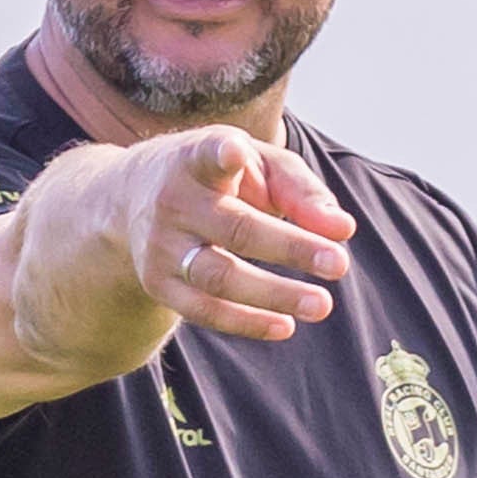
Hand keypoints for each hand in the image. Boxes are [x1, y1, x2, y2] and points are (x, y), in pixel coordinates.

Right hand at [45, 122, 352, 355]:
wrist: (133, 200)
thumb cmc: (219, 176)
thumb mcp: (258, 166)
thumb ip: (303, 192)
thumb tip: (343, 231)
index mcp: (197, 159)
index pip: (206, 154)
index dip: (221, 153)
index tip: (236, 152)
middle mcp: (173, 202)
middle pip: (235, 229)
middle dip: (290, 248)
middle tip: (340, 265)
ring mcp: (161, 247)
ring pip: (218, 277)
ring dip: (273, 294)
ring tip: (321, 305)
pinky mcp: (157, 284)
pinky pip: (203, 311)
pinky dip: (247, 322)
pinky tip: (285, 325)